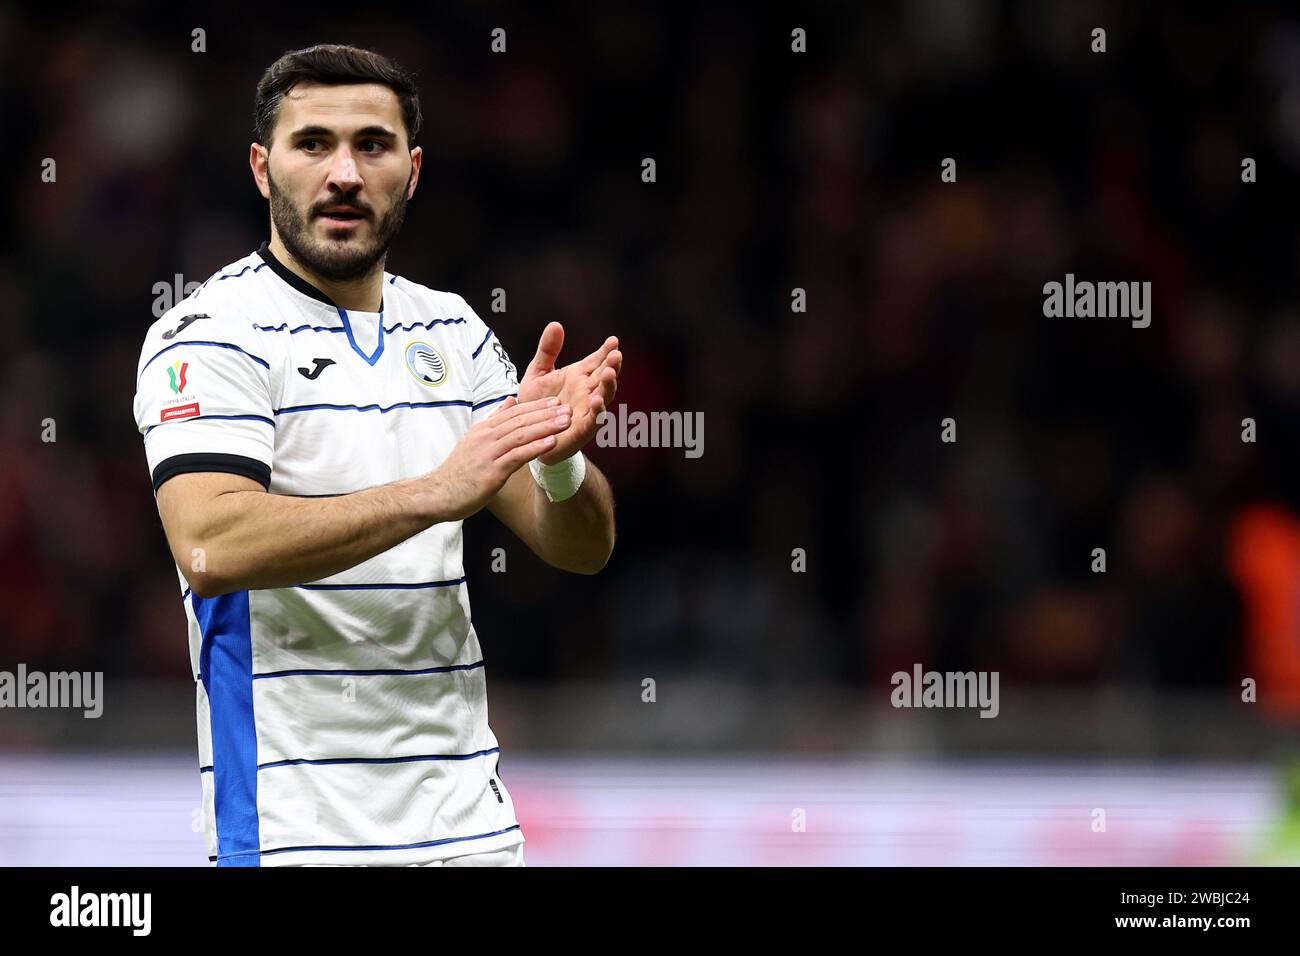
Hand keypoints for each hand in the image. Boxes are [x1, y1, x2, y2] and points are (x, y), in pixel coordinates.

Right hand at [427, 396, 569, 519]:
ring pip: (521, 435)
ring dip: (545, 427)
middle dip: (546, 414)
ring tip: (565, 422)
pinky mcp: (492, 471)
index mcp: (484, 429)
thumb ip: (494, 420)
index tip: (556, 402)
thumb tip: (510, 400)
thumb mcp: (475, 439)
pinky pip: (517, 456)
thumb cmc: (459, 471)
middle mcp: (486, 437)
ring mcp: (489, 453)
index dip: (536, 406)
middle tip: (568, 408)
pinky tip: (551, 442)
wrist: (439, 494)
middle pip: (521, 420)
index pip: (514, 412)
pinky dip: (535, 447)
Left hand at [517, 322, 621, 464]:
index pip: (596, 361)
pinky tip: (597, 400)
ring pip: (604, 396)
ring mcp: (587, 409)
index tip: (613, 341)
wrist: (527, 433)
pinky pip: (593, 419)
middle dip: (612, 366)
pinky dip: (597, 410)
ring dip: (608, 385)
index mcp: (578, 376)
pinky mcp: (582, 428)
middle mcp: (587, 392)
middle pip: (604, 376)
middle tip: (616, 354)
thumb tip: (555, 324)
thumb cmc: (536, 403)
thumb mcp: (537, 372)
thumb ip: (547, 350)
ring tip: (609, 373)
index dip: (605, 351)